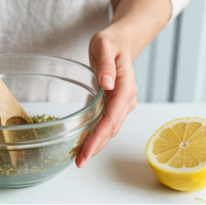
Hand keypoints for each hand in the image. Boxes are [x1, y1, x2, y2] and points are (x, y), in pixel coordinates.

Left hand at [76, 28, 137, 166]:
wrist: (122, 42)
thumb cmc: (112, 42)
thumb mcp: (105, 44)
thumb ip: (106, 64)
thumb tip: (107, 83)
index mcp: (125, 88)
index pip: (112, 118)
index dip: (98, 137)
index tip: (86, 151)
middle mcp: (126, 100)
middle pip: (112, 129)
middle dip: (96, 147)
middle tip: (79, 162)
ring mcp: (122, 104)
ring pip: (110, 130)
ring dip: (96, 144)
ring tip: (79, 158)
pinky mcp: (115, 105)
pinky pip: (106, 124)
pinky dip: (96, 135)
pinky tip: (84, 143)